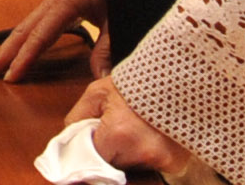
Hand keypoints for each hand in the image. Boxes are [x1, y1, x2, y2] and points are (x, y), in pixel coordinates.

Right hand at [0, 0, 109, 81]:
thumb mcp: (113, 18)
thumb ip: (106, 47)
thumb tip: (101, 75)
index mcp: (64, 4)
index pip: (40, 36)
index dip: (24, 58)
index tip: (10, 76)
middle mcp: (50, 3)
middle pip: (21, 31)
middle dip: (2, 53)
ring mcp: (47, 3)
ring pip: (21, 28)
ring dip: (3, 48)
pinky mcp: (49, 6)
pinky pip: (28, 25)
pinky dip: (14, 40)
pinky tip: (7, 51)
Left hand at [64, 78, 195, 178]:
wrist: (175, 77)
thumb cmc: (135, 82)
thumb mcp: (98, 92)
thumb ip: (78, 117)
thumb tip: (69, 138)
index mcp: (118, 134)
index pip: (93, 158)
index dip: (91, 148)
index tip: (93, 139)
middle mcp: (141, 152)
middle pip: (113, 164)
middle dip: (111, 150)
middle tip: (117, 127)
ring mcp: (161, 161)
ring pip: (133, 166)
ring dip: (130, 154)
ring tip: (136, 129)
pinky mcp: (175, 164)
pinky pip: (153, 166)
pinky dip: (149, 155)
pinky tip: (151, 135)